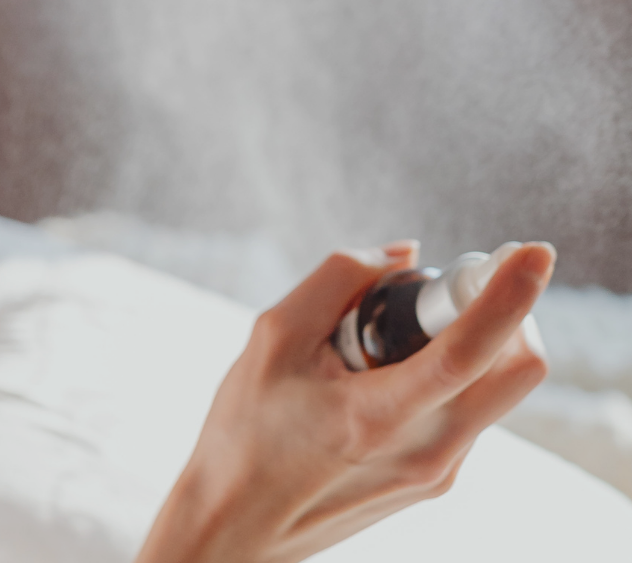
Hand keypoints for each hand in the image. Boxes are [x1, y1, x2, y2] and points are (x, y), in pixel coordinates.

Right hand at [135, 239, 554, 562]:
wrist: (238, 524)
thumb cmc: (246, 432)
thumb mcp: (272, 338)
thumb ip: (336, 280)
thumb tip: (402, 254)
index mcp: (379, 416)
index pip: (468, 350)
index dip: (510, 294)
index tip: (536, 252)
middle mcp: (428, 451)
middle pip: (515, 367)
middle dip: (497, 309)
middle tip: (432, 291)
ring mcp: (438, 471)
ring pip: (494, 385)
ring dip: (464, 338)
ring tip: (381, 341)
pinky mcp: (436, 479)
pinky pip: (468, 408)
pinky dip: (447, 370)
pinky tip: (378, 374)